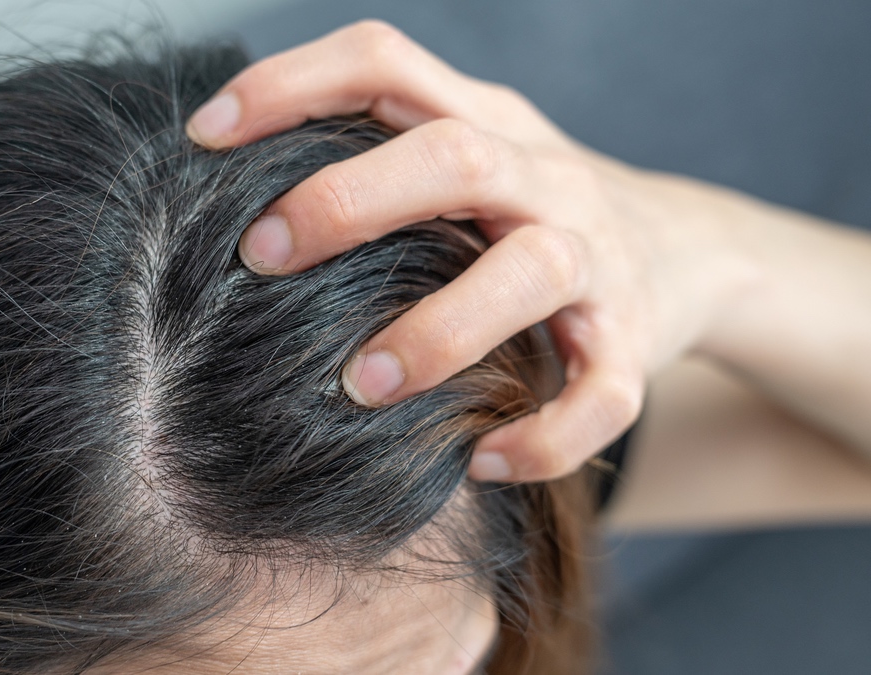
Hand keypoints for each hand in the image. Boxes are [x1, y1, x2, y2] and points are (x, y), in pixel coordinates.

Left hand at [186, 21, 757, 481]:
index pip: (385, 62)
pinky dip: (543, 436)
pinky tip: (478, 462)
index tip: (205, 135)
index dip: (291, 84)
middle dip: (348, 201)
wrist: (689, 250)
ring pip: (531, 271)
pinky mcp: (632, 342)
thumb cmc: (524, 210)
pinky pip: (602, 395)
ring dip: (438, 330)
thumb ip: (373, 155)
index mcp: (484, 120)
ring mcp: (595, 257)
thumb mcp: (463, 157)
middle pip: (454, 156)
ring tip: (358, 387)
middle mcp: (542, 176)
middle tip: (260, 256)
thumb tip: (222, 179)